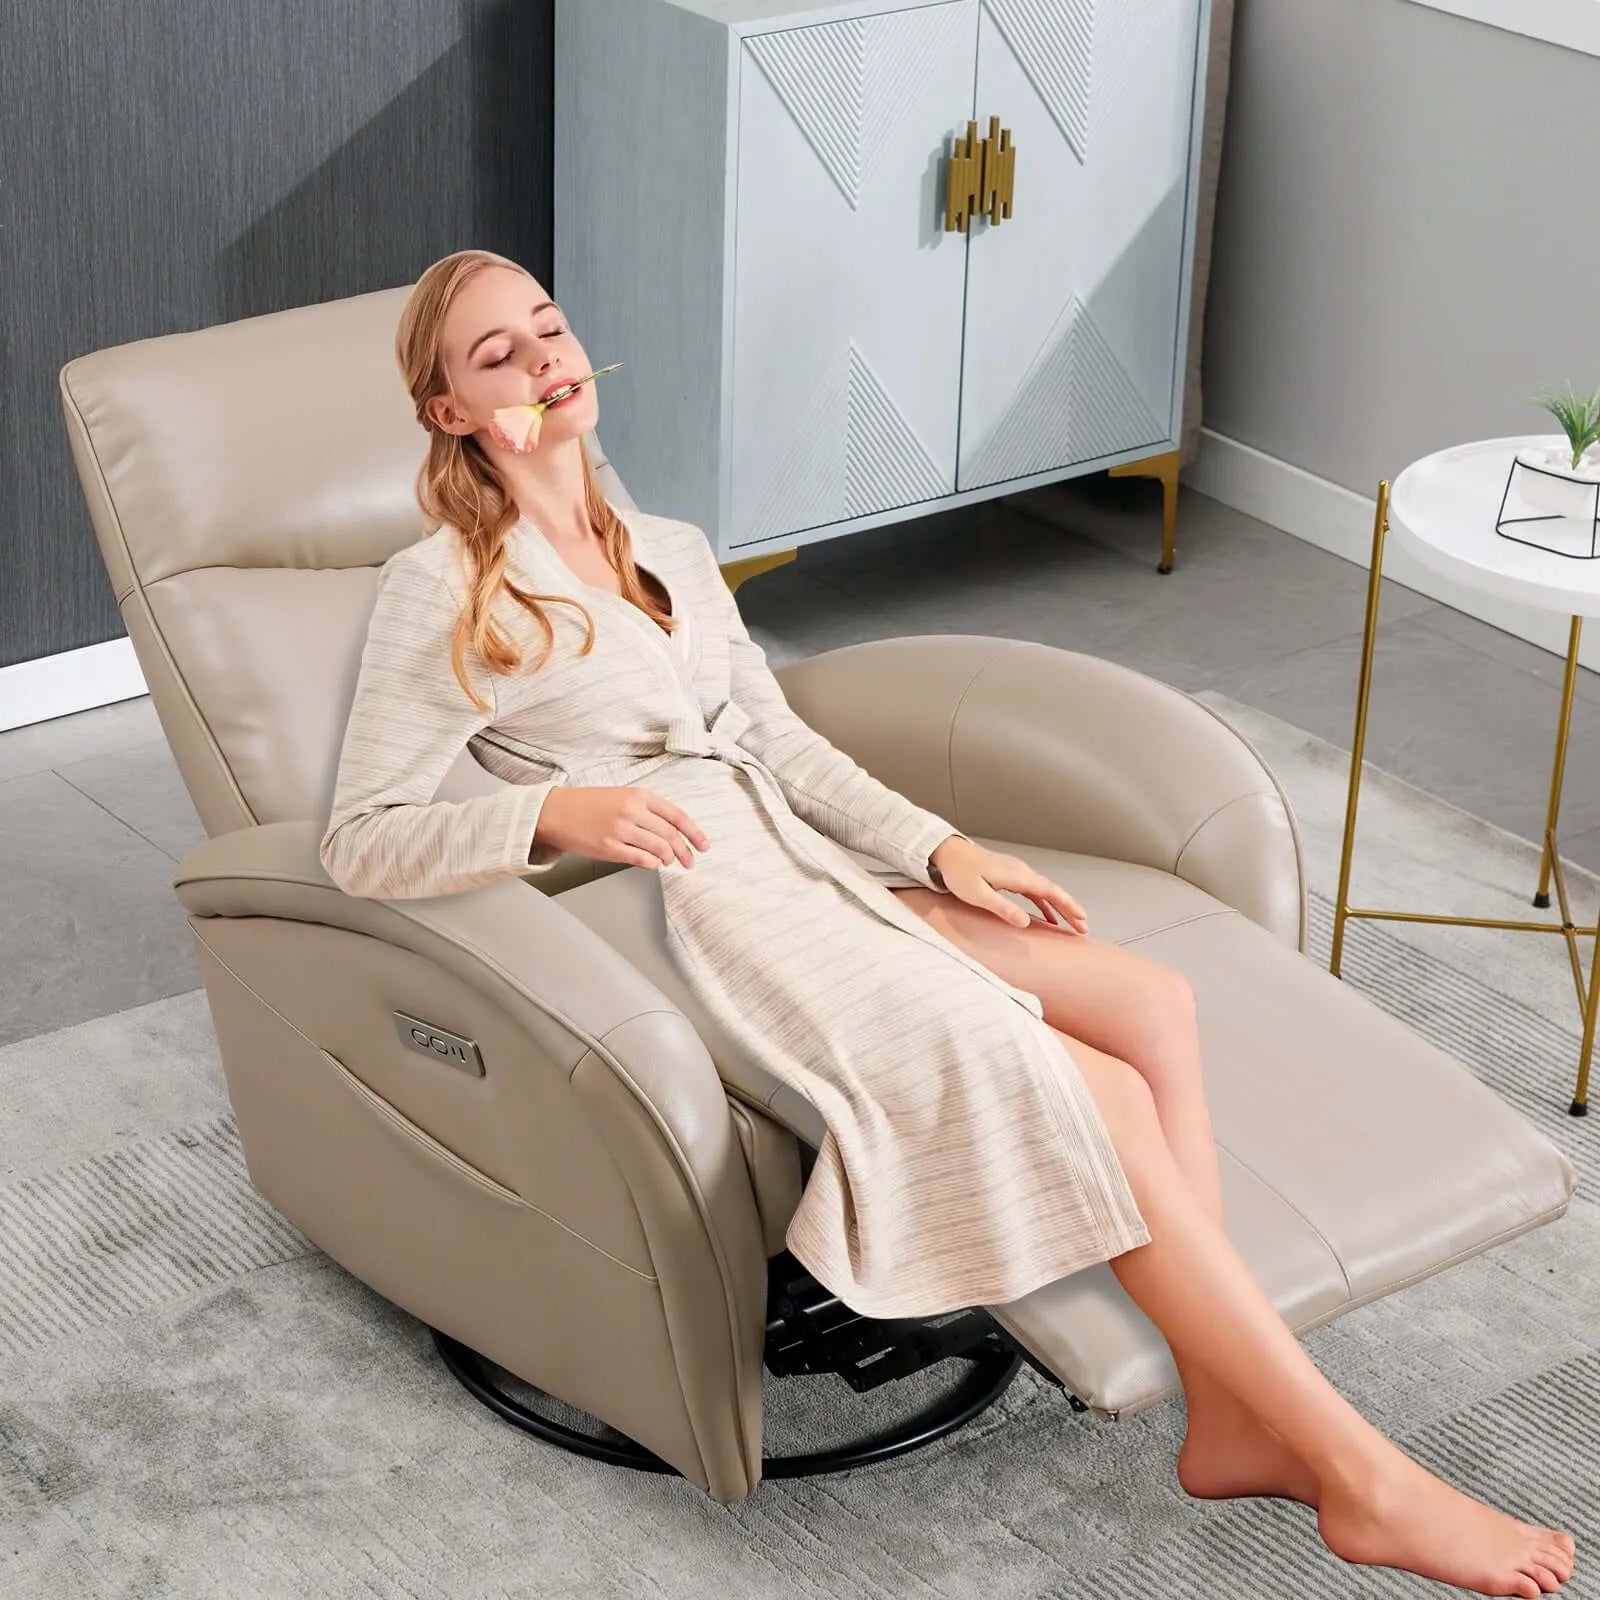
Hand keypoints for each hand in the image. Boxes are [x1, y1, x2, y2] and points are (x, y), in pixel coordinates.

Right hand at [536, 785, 709, 870]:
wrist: (555, 811)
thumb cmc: (587, 804)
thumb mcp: (621, 796)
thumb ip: (646, 811)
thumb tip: (669, 833)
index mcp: (638, 795)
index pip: (677, 816)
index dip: (694, 833)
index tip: (703, 845)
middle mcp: (632, 811)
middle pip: (671, 835)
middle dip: (685, 852)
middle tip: (690, 861)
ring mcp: (621, 830)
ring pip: (658, 849)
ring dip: (668, 859)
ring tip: (669, 862)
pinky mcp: (609, 847)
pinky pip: (640, 859)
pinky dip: (651, 864)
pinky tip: (653, 864)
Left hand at [930, 836, 1088, 933]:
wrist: (947, 852)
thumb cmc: (959, 872)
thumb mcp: (978, 894)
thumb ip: (1002, 908)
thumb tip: (1026, 922)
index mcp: (1017, 875)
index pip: (1051, 892)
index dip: (1068, 907)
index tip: (1082, 920)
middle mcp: (1021, 872)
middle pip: (1053, 891)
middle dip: (1071, 909)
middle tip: (1084, 927)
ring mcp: (1016, 872)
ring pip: (1045, 891)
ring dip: (1060, 907)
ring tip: (1072, 924)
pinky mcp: (1009, 876)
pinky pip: (1034, 891)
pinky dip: (1044, 903)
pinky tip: (1047, 916)